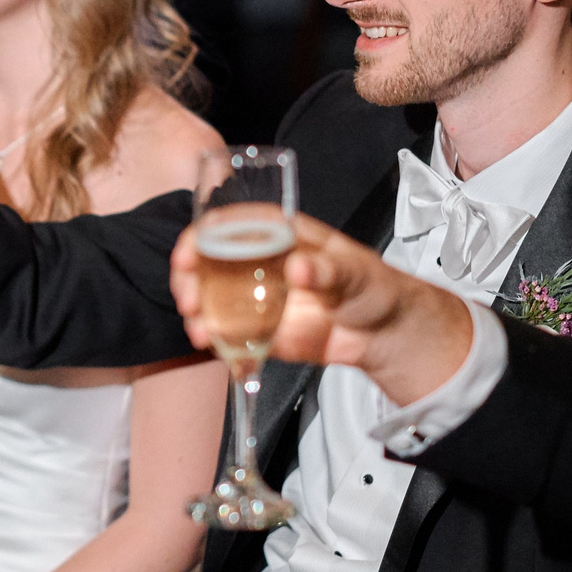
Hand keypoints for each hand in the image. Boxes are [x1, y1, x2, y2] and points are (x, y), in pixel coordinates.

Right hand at [173, 213, 477, 405]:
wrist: (384, 334)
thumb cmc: (372, 287)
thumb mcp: (355, 272)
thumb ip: (328, 270)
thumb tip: (299, 267)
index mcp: (279, 236)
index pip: (229, 224)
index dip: (201, 235)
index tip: (188, 253)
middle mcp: (259, 264)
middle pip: (207, 261)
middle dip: (187, 278)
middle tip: (188, 299)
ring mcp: (255, 298)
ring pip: (210, 298)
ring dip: (195, 313)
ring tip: (200, 331)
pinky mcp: (260, 330)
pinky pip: (228, 333)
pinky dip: (215, 341)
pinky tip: (213, 346)